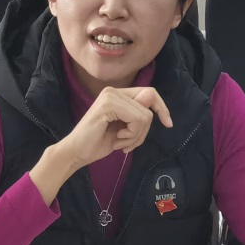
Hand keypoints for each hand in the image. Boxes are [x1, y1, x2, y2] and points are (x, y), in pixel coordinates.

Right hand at [29, 87, 171, 205]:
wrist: (76, 153)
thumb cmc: (98, 142)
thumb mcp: (124, 129)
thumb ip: (137, 116)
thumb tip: (152, 104)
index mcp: (117, 95)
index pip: (150, 93)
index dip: (162, 108)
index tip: (168, 123)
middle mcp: (114, 91)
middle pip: (149, 108)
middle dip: (143, 131)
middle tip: (127, 142)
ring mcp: (110, 96)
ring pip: (145, 116)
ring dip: (136, 136)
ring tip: (120, 142)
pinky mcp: (108, 105)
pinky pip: (137, 120)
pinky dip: (132, 135)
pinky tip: (117, 140)